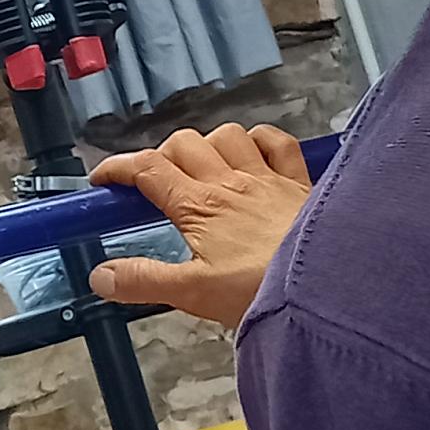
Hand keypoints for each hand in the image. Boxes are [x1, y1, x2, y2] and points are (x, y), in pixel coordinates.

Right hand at [85, 124, 312, 330]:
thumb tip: (100, 275)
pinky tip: (254, 155)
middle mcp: (230, 182)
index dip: (118, 168)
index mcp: (198, 206)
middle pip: (183, 144)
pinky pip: (278, 142)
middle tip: (154, 184)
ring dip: (208, 144)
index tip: (102, 180)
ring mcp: (267, 177)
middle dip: (160, 155)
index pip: (147, 169)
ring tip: (203, 169)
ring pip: (228, 135)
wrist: (329, 285)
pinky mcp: (300, 184)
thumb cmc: (260, 290)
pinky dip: (260, 141)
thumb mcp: (193, 293)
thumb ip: (143, 281)